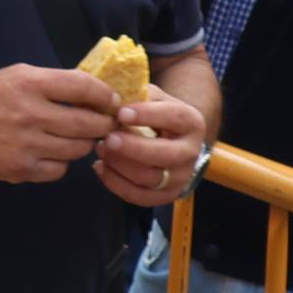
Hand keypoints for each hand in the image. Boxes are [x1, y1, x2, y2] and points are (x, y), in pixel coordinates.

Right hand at [0, 62, 119, 183]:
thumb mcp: (18, 75)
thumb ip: (55, 82)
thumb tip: (97, 92)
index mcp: (30, 84)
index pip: (84, 87)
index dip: (105, 95)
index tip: (112, 101)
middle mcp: (30, 114)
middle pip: (89, 123)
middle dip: (103, 123)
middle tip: (105, 122)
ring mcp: (26, 145)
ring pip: (79, 148)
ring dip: (84, 142)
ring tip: (77, 136)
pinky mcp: (22, 169)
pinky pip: (60, 169)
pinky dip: (62, 161)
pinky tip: (53, 151)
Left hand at [94, 86, 206, 208]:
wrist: (175, 140)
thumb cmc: (158, 115)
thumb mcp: (155, 99)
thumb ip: (137, 96)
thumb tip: (111, 99)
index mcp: (191, 123)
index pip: (173, 117)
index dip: (147, 115)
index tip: (121, 113)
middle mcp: (191, 152)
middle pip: (164, 155)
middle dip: (132, 148)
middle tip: (108, 138)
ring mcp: (180, 177)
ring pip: (149, 179)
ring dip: (120, 165)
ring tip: (101, 148)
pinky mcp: (166, 196)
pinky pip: (138, 196)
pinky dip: (115, 183)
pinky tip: (100, 166)